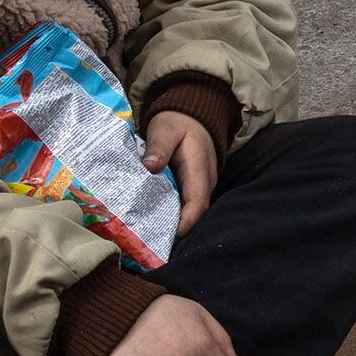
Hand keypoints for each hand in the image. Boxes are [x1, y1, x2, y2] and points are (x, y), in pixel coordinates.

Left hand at [142, 110, 218, 234]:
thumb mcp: (165, 129)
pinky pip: (184, 203)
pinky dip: (171, 212)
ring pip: (190, 209)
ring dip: (173, 221)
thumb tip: (150, 167)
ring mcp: (199, 184)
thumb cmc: (177, 122)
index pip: (198, 200)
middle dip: (177, 227)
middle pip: (195, 211)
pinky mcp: (192, 185)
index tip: (171, 234)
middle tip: (153, 241)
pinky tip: (153, 218)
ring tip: (150, 234)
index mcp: (199, 168)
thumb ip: (158, 146)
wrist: (191, 114)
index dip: (187, 220)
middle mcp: (204, 180)